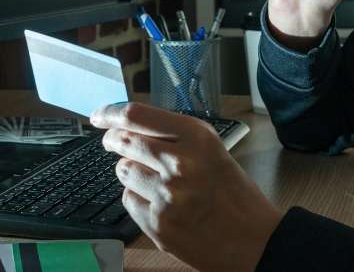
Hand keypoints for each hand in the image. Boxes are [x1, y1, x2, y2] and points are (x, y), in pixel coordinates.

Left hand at [91, 102, 283, 271]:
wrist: (254, 240)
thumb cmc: (234, 194)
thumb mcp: (212, 151)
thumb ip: (174, 136)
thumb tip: (129, 125)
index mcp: (197, 138)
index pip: (135, 115)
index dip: (110, 113)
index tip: (99, 116)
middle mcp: (180, 163)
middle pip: (124, 140)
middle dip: (114, 141)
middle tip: (114, 143)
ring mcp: (166, 195)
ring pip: (123, 171)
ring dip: (130, 172)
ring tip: (154, 180)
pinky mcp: (158, 224)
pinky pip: (129, 200)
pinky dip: (138, 199)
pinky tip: (160, 203)